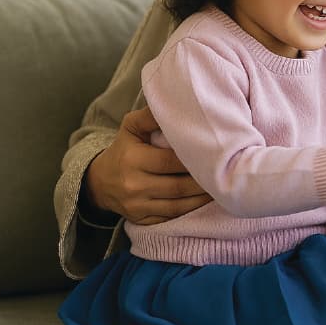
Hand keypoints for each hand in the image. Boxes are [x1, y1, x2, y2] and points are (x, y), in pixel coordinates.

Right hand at [83, 107, 212, 225]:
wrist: (100, 183)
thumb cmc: (123, 149)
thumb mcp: (131, 127)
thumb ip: (151, 115)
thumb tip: (177, 104)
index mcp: (132, 159)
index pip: (170, 161)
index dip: (194, 159)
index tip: (214, 154)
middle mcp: (134, 185)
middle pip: (178, 186)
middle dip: (204, 181)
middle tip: (225, 173)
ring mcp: (138, 206)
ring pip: (178, 205)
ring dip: (202, 198)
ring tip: (221, 187)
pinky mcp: (142, 221)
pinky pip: (172, 217)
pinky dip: (191, 210)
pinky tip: (205, 201)